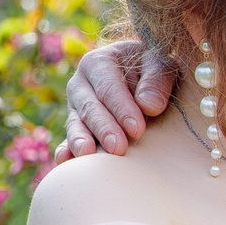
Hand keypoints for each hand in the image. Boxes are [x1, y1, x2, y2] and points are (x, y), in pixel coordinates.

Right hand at [58, 39, 175, 159]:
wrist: (144, 75)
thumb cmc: (153, 69)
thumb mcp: (160, 65)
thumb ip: (156, 82)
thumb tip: (150, 106)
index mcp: (98, 63)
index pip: (109, 87)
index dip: (121, 108)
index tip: (137, 129)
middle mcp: (81, 84)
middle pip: (90, 108)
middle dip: (104, 128)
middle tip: (118, 148)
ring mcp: (75, 107)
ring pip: (76, 124)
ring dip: (81, 140)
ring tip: (89, 155)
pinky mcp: (76, 126)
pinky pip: (68, 139)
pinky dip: (66, 150)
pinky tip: (65, 161)